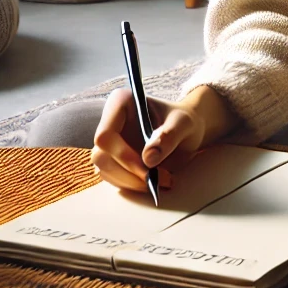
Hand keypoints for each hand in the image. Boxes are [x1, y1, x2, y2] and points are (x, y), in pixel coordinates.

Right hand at [91, 87, 206, 193]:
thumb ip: (168, 136)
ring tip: (162, 180)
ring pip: (105, 170)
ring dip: (131, 182)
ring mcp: (110, 142)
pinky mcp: (114, 159)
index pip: (105, 135)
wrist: (187, 131)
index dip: (123, 156)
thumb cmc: (183, 121)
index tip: (148, 170)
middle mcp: (109, 122)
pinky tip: (154, 182)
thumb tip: (148, 159)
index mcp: (120, 103)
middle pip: (101, 156)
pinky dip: (132, 185)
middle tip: (156, 181)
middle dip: (128, 174)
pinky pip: (113, 178)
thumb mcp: (183, 124)